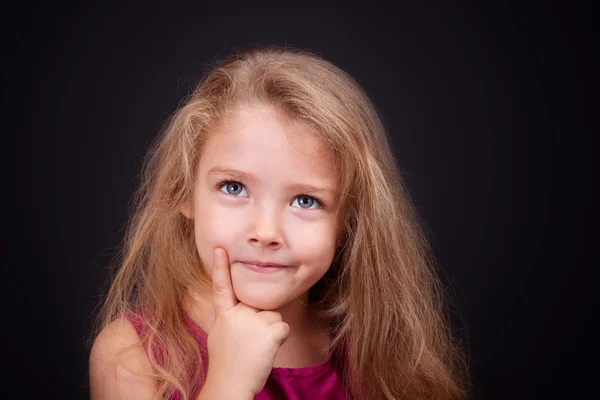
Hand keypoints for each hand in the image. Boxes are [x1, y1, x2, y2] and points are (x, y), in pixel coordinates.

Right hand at [204, 247, 289, 395]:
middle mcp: (237, 314)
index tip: (220, 248)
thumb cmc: (227, 363)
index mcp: (224, 314)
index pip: (222, 286)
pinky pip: (283, 328)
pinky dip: (279, 340)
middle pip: (261, 306)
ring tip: (255, 349)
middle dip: (260, 322)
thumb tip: (240, 308)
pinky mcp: (268, 332)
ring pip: (273, 317)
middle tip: (248, 344)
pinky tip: (266, 351)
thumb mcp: (220, 334)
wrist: (229, 385)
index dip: (220, 266)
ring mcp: (252, 322)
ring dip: (270, 333)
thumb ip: (231, 317)